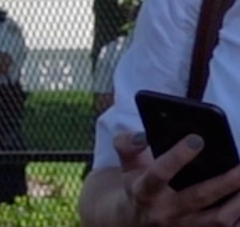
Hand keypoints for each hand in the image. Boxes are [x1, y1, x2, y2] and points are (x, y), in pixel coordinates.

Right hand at [114, 130, 239, 224]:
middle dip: (225, 182)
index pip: (159, 174)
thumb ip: (127, 144)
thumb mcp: (125, 165)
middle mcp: (164, 212)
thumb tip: (144, 136)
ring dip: (239, 203)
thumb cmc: (137, 186)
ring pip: (219, 220)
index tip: (197, 139)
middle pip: (199, 197)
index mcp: (143, 191)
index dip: (177, 157)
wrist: (133, 222)